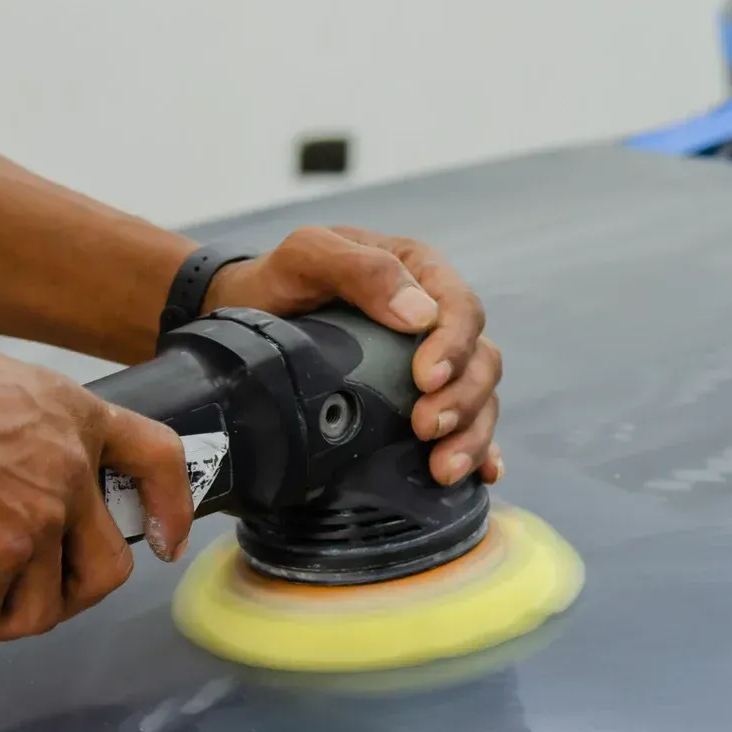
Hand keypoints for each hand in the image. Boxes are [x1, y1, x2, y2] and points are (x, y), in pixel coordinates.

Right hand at [0, 331, 192, 656]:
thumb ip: (26, 424)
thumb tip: (12, 450)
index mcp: (75, 420)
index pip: (158, 459)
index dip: (171, 506)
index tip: (169, 540)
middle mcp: (70, 474)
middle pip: (109, 563)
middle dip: (74, 594)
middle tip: (36, 598)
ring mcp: (38, 523)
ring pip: (44, 607)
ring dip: (4, 623)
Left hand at [201, 226, 503, 486]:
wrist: (249, 314)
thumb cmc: (280, 280)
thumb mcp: (308, 256)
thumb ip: (360, 269)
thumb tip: (420, 316)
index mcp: (420, 273)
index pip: (461, 308)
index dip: (454, 346)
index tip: (426, 379)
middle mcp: (436, 319)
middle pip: (481, 360)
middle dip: (463, 400)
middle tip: (426, 428)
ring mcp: (435, 362)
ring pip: (481, 397)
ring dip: (471, 436)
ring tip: (443, 467)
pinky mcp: (426, 400)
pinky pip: (468, 425)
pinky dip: (482, 451)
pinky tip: (482, 475)